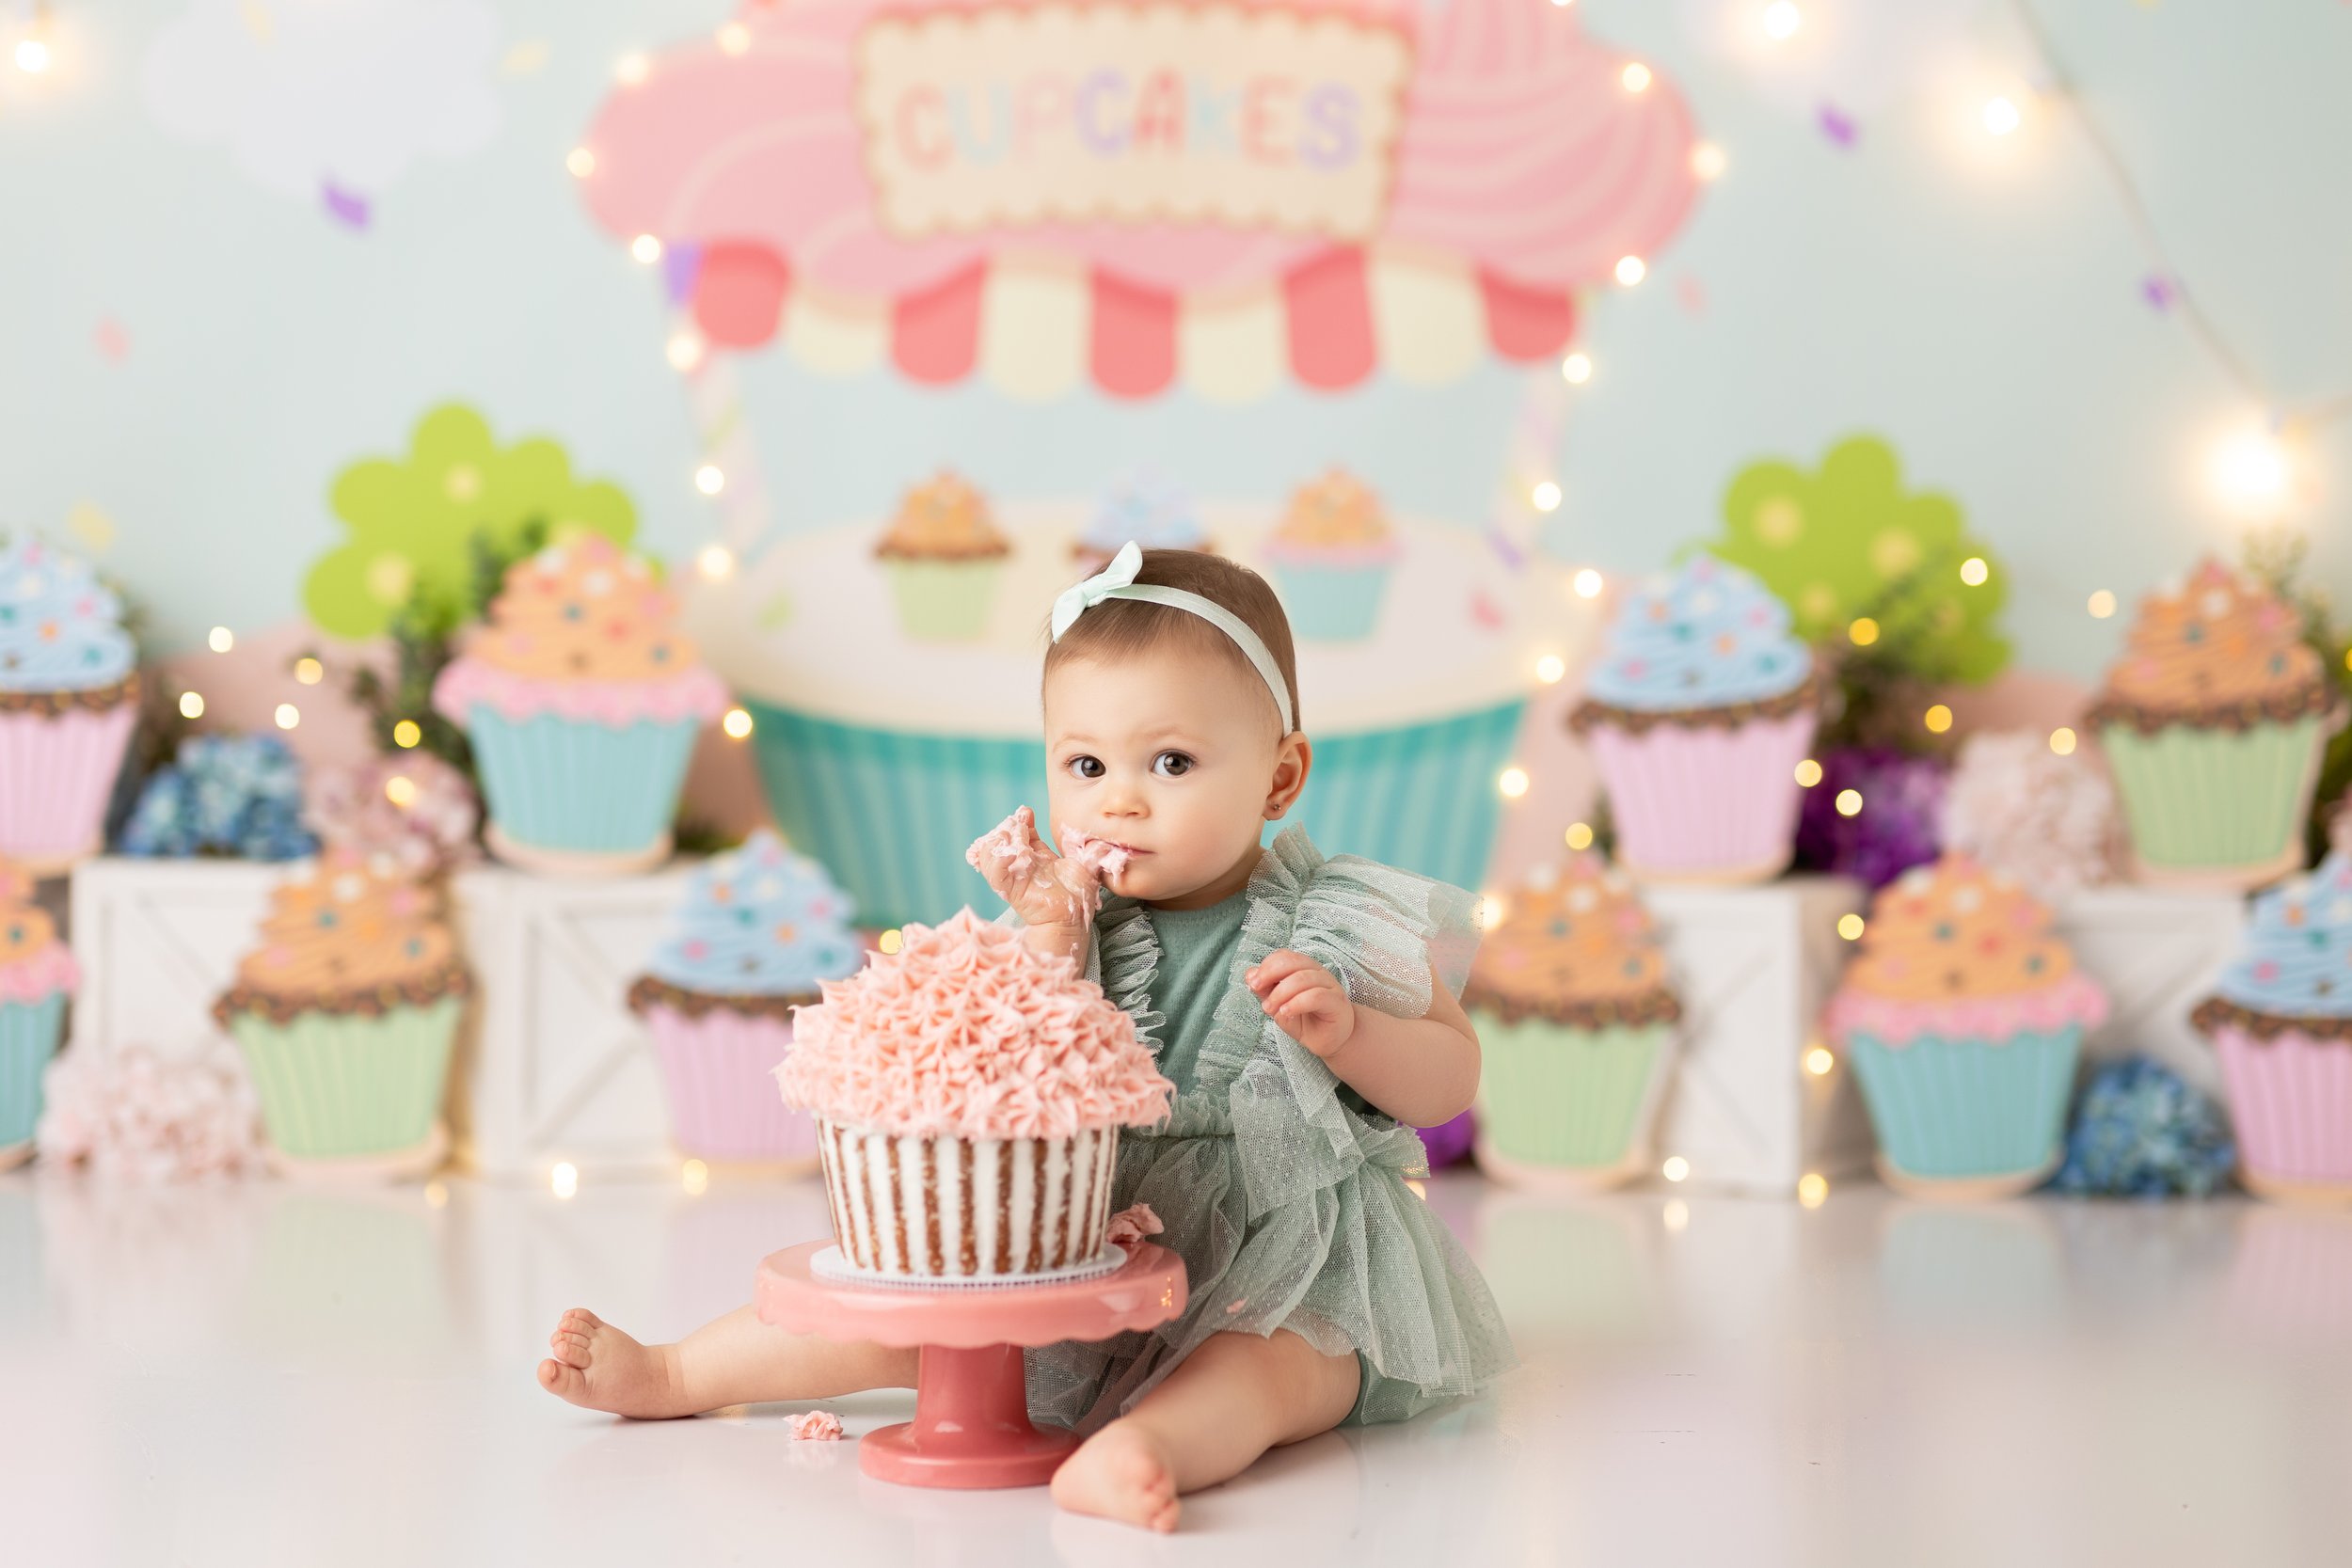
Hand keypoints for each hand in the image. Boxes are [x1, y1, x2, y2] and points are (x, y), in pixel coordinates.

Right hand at [966, 806, 1103, 931]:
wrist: (1075, 916)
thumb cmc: (1079, 892)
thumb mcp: (1078, 861)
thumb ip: (1078, 846)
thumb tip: (1083, 829)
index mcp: (1035, 856)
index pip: (1019, 832)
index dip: (1020, 820)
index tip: (1027, 812)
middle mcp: (1021, 865)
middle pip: (1001, 840)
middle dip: (1008, 826)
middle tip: (1020, 820)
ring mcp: (1013, 877)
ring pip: (990, 855)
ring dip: (999, 840)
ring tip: (1014, 834)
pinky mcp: (1011, 891)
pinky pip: (995, 876)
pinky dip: (997, 862)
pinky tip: (1011, 853)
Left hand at [1246, 949, 1355, 1058]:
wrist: (1330, 1041)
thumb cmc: (1306, 1021)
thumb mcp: (1279, 1006)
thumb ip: (1266, 991)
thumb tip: (1250, 974)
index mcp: (1304, 969)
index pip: (1285, 956)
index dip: (1267, 965)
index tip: (1253, 983)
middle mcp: (1318, 973)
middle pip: (1293, 962)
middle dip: (1270, 973)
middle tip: (1256, 989)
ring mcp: (1330, 986)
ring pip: (1303, 978)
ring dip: (1280, 993)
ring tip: (1269, 1008)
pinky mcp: (1337, 1002)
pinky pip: (1316, 996)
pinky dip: (1297, 1003)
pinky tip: (1286, 1012)